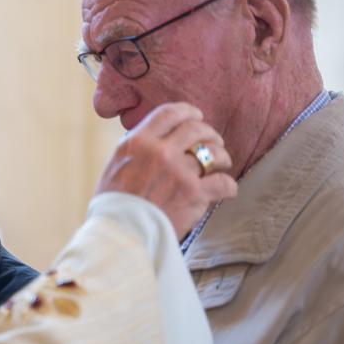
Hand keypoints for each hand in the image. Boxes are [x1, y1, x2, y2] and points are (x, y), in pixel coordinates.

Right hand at [95, 103, 237, 236]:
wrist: (120, 233)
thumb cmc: (114, 202)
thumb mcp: (116, 164)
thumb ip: (137, 148)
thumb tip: (155, 138)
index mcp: (139, 141)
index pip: (169, 113)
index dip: (187, 111)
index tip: (195, 116)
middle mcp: (160, 152)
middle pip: (196, 128)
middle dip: (209, 132)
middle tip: (213, 140)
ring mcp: (179, 172)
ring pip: (214, 152)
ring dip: (221, 156)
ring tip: (222, 163)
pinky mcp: (194, 194)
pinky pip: (223, 183)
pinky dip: (228, 186)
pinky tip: (226, 189)